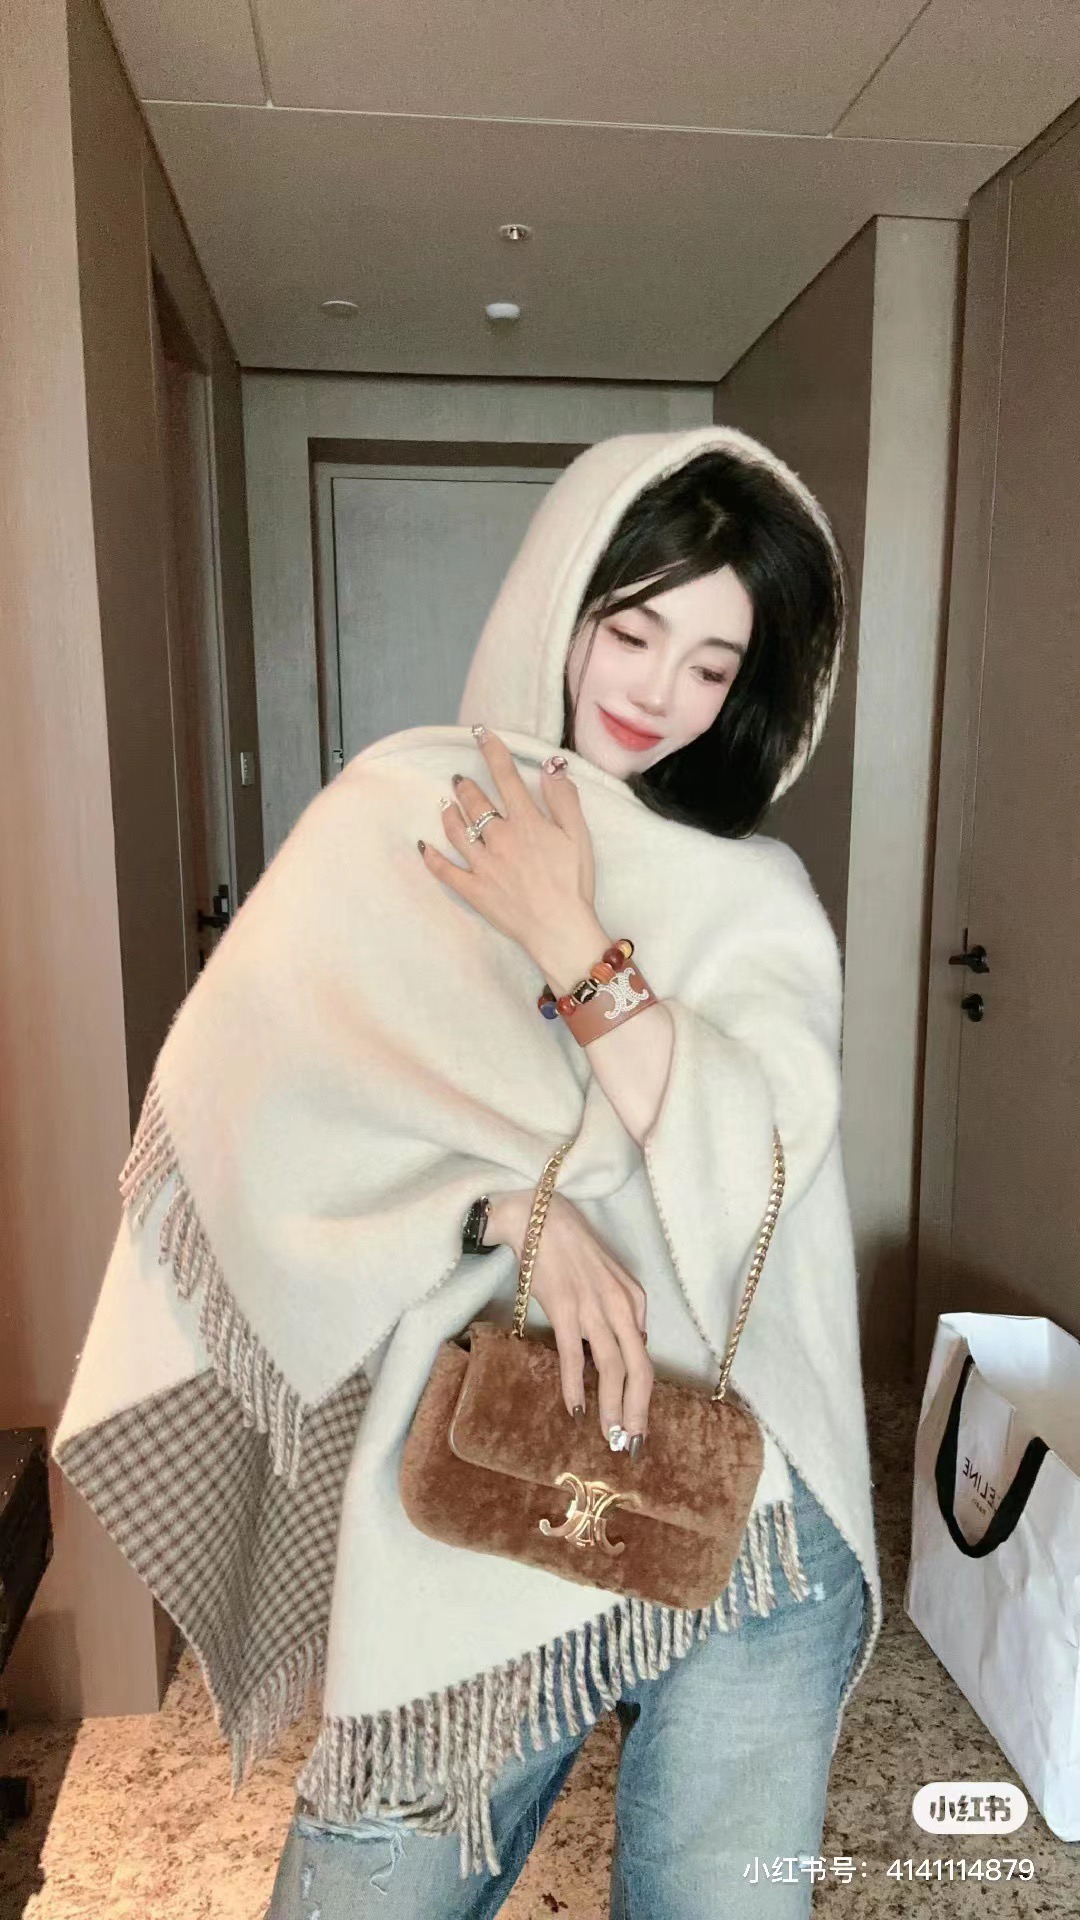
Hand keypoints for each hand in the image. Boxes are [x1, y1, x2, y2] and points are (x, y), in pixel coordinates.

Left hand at [418, 730, 595, 957]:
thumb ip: (564, 799)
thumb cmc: (574, 882)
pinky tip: (423, 846)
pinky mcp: (473, 889)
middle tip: (458, 779)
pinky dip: (432, 857)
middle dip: (465, 786)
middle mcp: (499, 837)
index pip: (505, 777)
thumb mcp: (579, 836)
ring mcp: (482, 864)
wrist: (559, 927)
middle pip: (475, 802)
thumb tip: (551, 766)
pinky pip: (445, 870)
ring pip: (457, 831)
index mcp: (526, 822)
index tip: (480, 733)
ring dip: (449, 813)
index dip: (492, 751)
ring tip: (445, 804)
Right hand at [500, 1189, 652, 1454]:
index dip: (644, 1396)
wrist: (542, 1217)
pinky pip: (573, 1354)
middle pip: (638, 1368)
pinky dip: (575, 1385)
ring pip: (611, 1367)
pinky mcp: (564, 1308)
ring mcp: (593, 1308)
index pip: (645, 1358)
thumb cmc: (575, 1249)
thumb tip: (634, 1347)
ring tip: (611, 1437)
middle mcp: (620, 1306)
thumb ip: (626, 1312)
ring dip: (612, 1407)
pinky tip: (576, 1409)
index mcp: (635, 1300)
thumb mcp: (613, 1278)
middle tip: (632, 1445)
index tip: (638, 1425)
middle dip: (637, 1411)